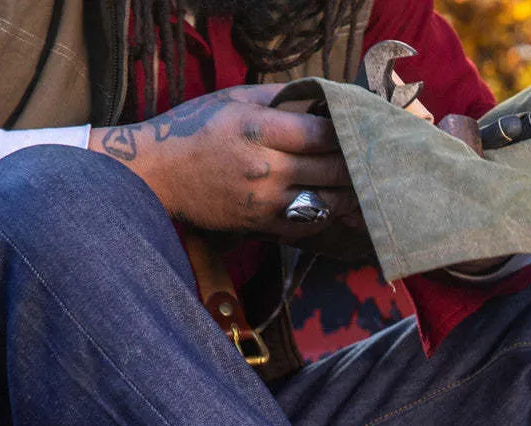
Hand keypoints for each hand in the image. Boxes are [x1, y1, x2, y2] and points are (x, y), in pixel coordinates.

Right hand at [89, 84, 356, 239]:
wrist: (158, 175)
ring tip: (361, 184)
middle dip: (357, 164)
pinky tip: (334, 204)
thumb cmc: (194, 129)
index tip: (360, 130)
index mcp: (260, 129)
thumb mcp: (231, 98)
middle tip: (372, 160)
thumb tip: (318, 97)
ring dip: (348, 194)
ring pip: (328, 201)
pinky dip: (327, 214)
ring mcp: (267, 201)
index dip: (348, 133)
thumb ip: (277, 95)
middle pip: (333, 170)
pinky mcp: (264, 225)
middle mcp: (267, 168)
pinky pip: (309, 224)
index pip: (323, 134)